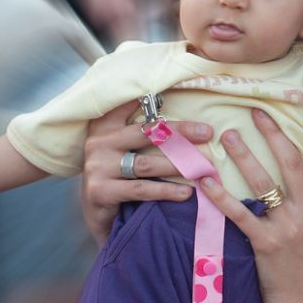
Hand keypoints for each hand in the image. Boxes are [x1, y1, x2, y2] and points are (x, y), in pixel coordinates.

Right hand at [80, 100, 213, 245]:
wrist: (95, 215)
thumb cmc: (117, 176)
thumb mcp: (121, 148)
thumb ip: (140, 131)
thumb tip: (177, 112)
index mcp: (104, 126)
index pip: (129, 104)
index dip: (152, 96)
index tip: (180, 86)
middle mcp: (99, 142)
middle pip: (146, 132)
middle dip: (181, 132)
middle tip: (207, 132)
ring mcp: (98, 166)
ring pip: (147, 163)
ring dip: (179, 165)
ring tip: (203, 167)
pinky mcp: (101, 191)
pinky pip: (141, 188)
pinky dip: (166, 190)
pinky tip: (186, 193)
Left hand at [198, 102, 302, 302]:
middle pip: (292, 160)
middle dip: (274, 132)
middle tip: (257, 111)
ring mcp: (289, 228)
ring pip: (264, 181)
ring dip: (244, 155)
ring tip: (228, 135)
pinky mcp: (266, 244)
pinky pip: (240, 213)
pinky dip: (221, 196)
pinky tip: (207, 181)